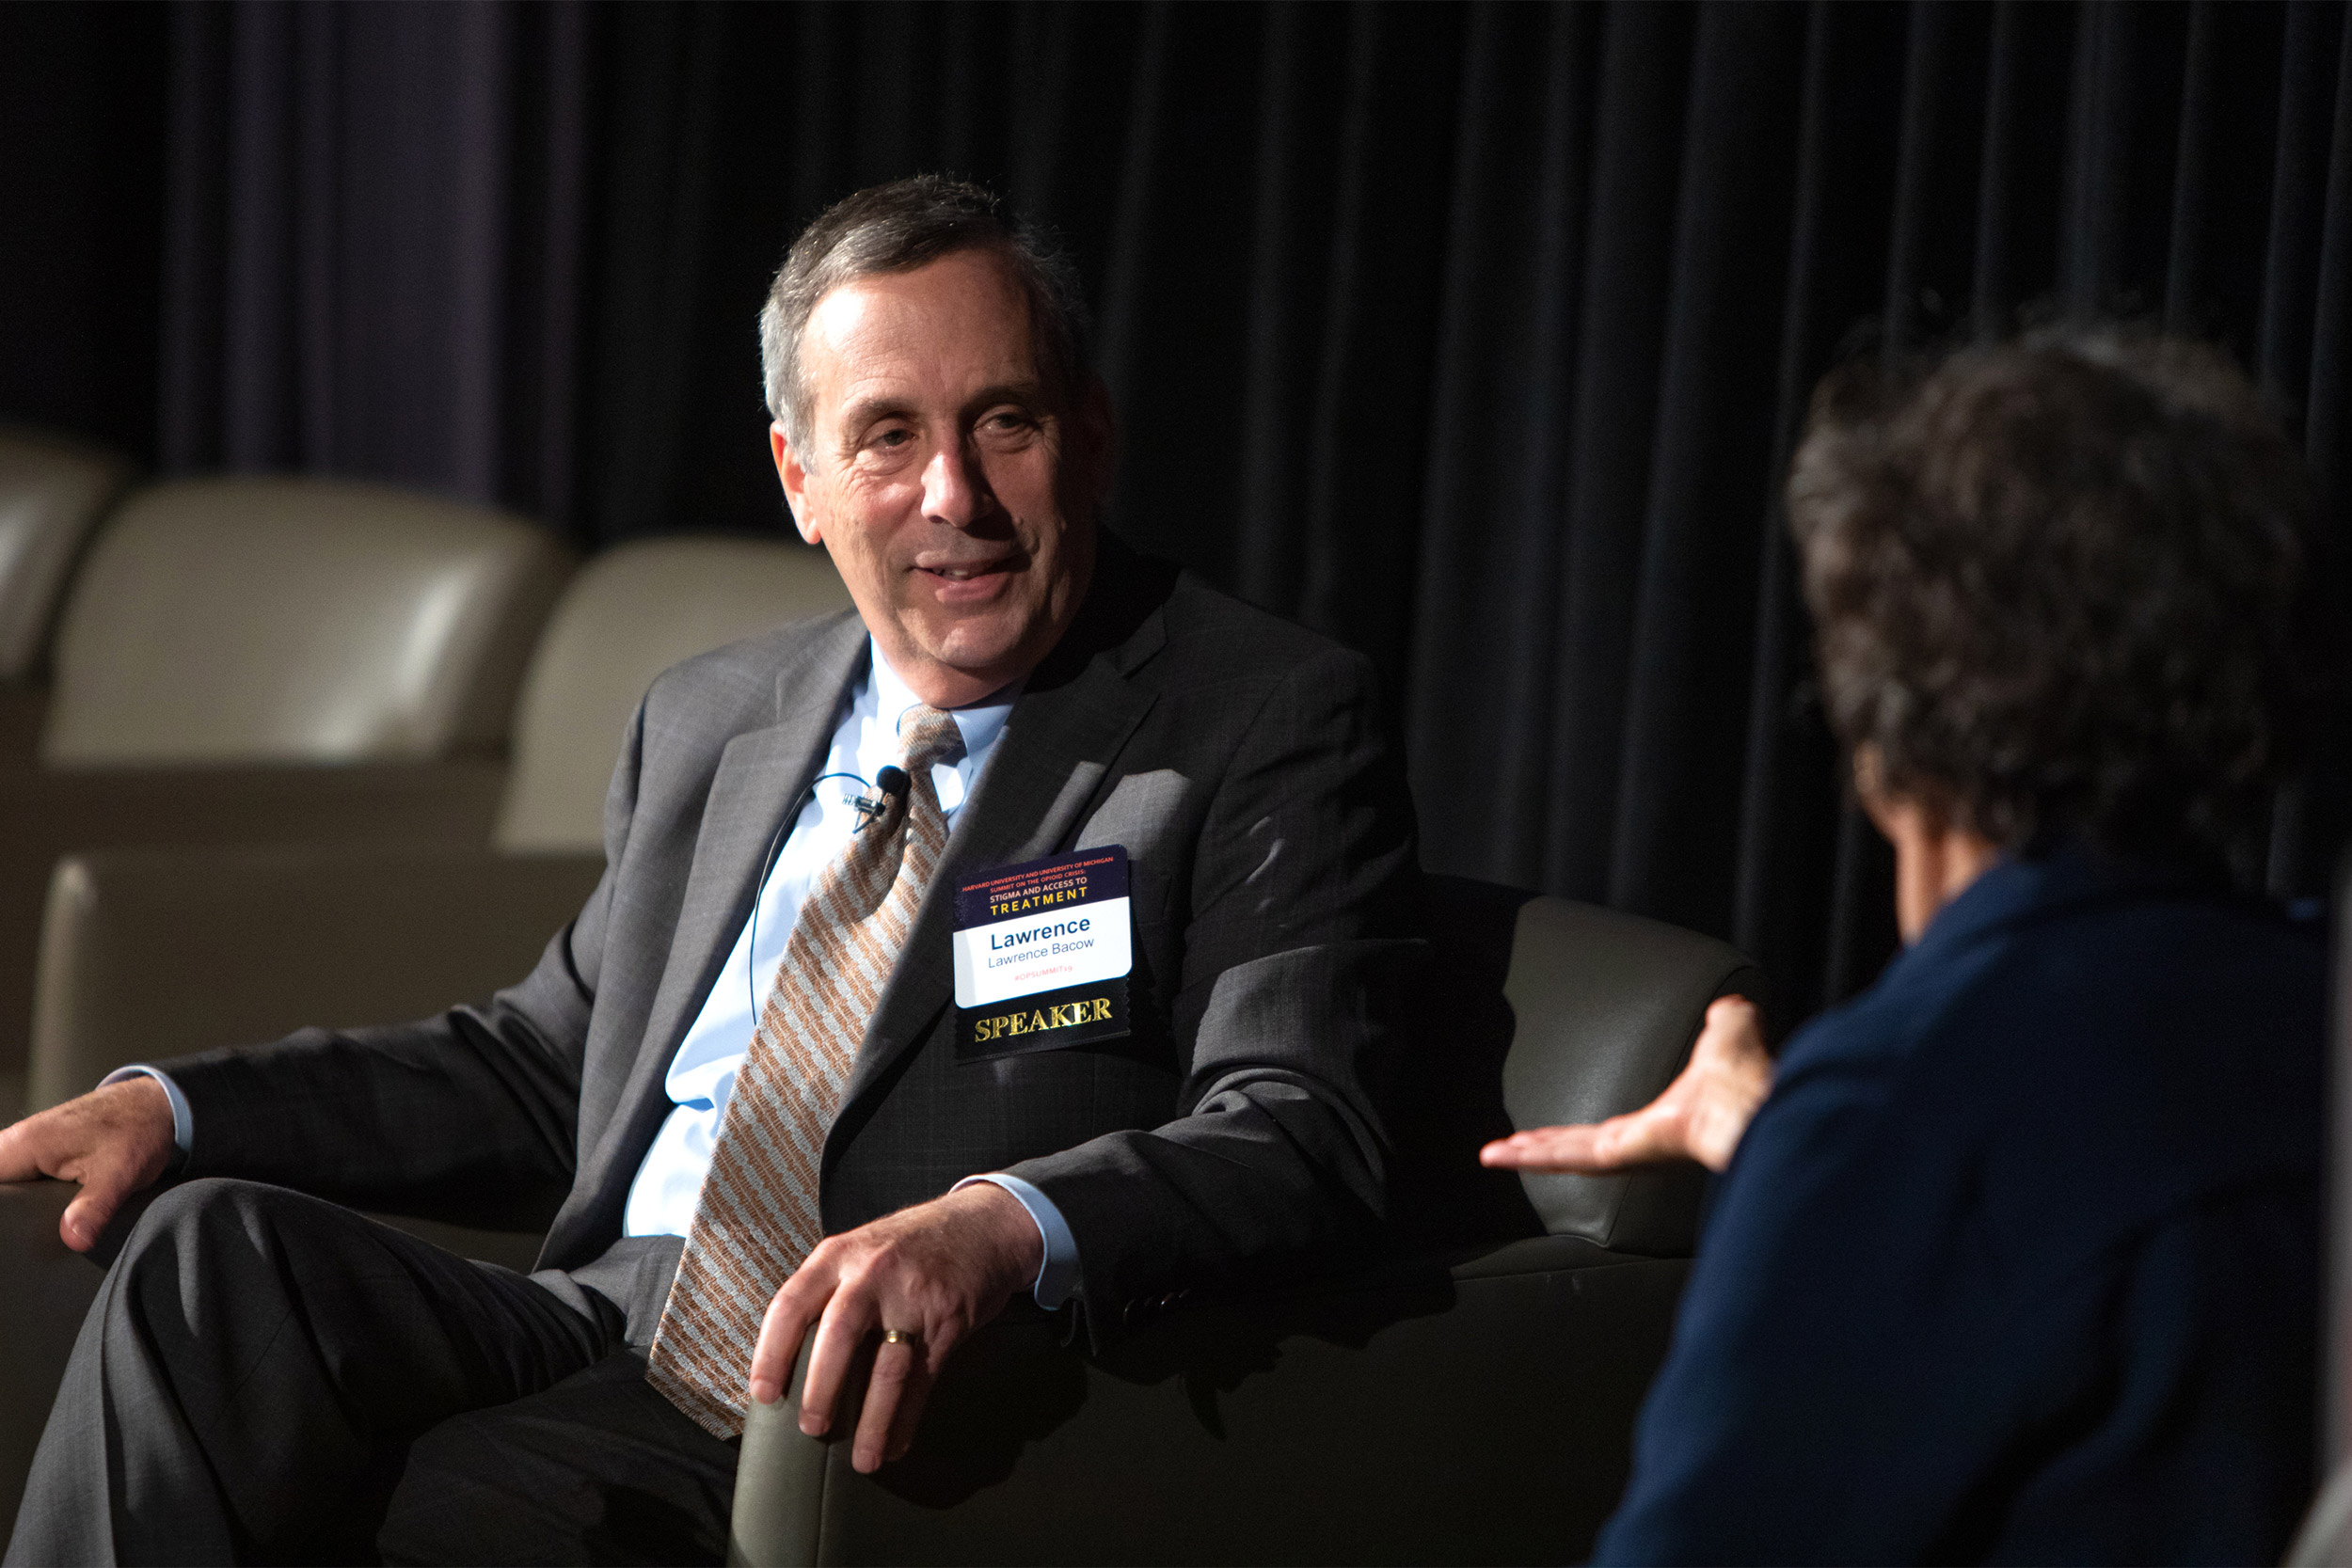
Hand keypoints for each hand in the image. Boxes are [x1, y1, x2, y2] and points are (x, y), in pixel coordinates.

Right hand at [0, 1076, 177, 1250]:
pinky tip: (43, 1215)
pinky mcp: (40, 1152)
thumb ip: (94, 1207)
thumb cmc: (138, 1127)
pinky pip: (21, 1179)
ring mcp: (27, 1146)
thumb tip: (74, 1240)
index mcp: (24, 1144)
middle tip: (24, 1237)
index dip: (1, 1213)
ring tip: (32, 1230)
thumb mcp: (121, 1172)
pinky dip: (29, 1196)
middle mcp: (17, 1142)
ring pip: (7, 1185)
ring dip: (16, 1207)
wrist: (157, 1104)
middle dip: (7, 1213)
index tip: (11, 1233)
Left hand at [748, 1181, 1042, 1472]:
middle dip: (821, 1388)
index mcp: (837, 1256)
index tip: (763, 1394)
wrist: (981, 1225)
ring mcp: (914, 1297)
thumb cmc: (908, 1247)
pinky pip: (924, 1379)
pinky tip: (896, 1444)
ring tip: (863, 1457)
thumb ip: (828, 1292)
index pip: (791, 1305)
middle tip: (810, 1427)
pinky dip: (908, 1418)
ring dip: (873, 1419)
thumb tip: (791, 1363)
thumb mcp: (858, 1250)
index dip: (771, 1354)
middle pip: (838, 1335)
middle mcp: (872, 1273)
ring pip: (887, 1367)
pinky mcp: (948, 1322)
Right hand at [1481, 995, 1771, 1174]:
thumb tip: (1730, 1008)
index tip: (1554, 1135)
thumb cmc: (1744, 1077)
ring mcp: (1626, 1153)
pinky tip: (1505, 1155)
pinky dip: (1532, 1155)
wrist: (1748, 1103)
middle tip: (1507, 1150)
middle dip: (1539, 1148)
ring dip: (1526, 1154)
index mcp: (1657, 1124)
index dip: (1577, 1133)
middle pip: (1575, 1148)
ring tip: (1493, 1155)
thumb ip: (1723, 1021)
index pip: (1605, 1133)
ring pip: (1565, 1154)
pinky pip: (1569, 1156)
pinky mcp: (1619, 1154)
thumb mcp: (1727, 1033)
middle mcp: (1638, 1145)